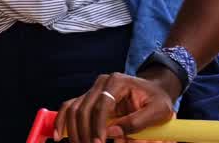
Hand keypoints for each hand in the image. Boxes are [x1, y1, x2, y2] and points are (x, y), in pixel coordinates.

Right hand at [55, 71, 176, 142]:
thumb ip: (136, 122)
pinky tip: (60, 136)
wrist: (154, 91)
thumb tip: (112, 133)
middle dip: (85, 132)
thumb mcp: (157, 112)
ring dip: (74, 131)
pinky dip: (63, 121)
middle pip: (85, 107)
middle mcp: (102, 82)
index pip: (102, 104)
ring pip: (74, 109)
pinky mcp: (88, 98)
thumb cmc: (158, 101)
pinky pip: (70, 108)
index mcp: (118, 81)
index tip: (99, 142)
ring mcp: (93, 89)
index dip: (98, 126)